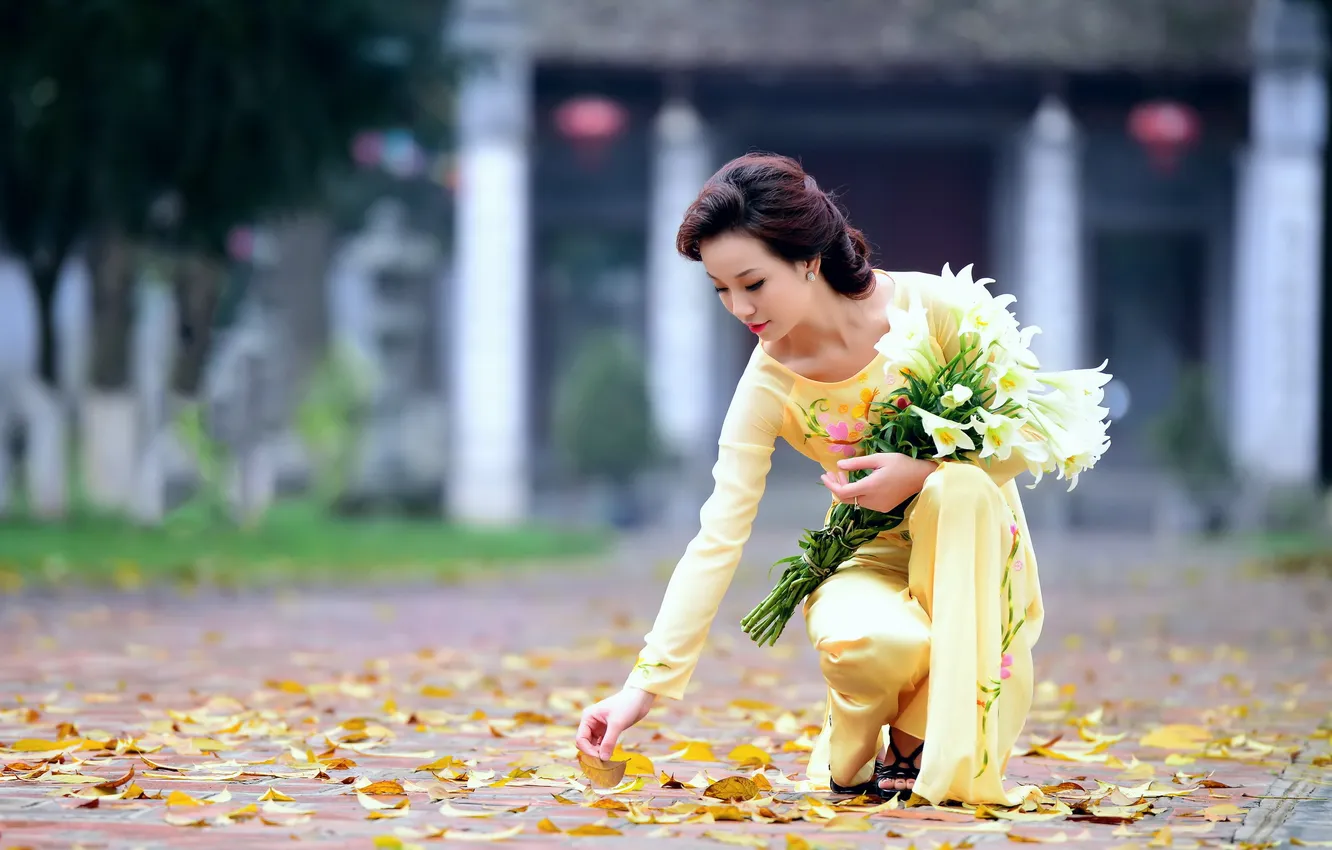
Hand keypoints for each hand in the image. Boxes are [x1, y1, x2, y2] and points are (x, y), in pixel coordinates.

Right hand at [576, 687, 656, 759]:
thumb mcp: (617, 724)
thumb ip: (609, 741)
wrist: (639, 698)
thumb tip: (603, 759)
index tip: (599, 758)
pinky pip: (602, 744)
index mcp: (588, 718)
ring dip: (599, 753)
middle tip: (604, 761)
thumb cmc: (626, 705)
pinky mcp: (608, 731)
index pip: (581, 739)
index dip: (587, 750)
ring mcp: (599, 727)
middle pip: (586, 743)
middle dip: (593, 752)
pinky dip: (605, 750)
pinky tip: (611, 755)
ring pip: (594, 745)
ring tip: (608, 759)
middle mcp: (591, 723)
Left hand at [820, 453, 938, 512]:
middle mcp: (872, 500)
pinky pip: (864, 503)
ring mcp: (878, 506)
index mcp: (870, 487)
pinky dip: (856, 494)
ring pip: (854, 502)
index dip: (831, 485)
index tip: (824, 475)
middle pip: (846, 499)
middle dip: (836, 486)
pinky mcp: (883, 508)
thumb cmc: (901, 464)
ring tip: (844, 475)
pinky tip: (858, 483)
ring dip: (846, 490)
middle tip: (832, 473)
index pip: (842, 492)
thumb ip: (857, 463)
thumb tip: (839, 466)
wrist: (921, 477)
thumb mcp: (878, 458)